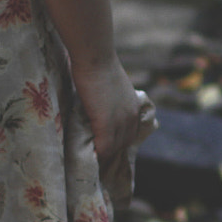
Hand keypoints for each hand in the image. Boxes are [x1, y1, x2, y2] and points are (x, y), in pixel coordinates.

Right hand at [71, 56, 140, 171]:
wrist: (95, 56)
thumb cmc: (97, 64)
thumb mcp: (110, 85)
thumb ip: (108, 98)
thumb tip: (96, 103)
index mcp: (134, 107)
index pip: (128, 134)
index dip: (116, 143)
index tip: (104, 150)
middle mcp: (132, 117)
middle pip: (123, 145)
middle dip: (110, 153)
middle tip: (96, 162)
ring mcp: (121, 122)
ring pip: (114, 149)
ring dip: (103, 157)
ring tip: (90, 164)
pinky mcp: (107, 124)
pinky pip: (104, 148)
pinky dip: (97, 155)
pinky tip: (88, 159)